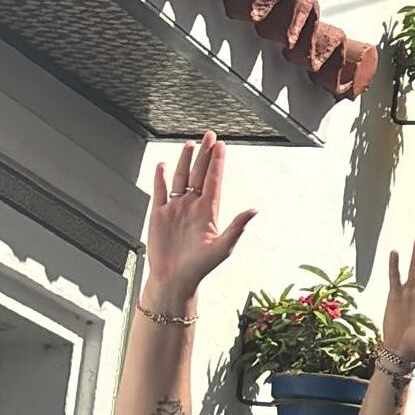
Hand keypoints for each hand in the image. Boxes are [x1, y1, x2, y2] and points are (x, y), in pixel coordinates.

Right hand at [142, 136, 254, 307]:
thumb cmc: (200, 268)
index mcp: (209, 213)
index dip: (217, 163)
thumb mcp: (223, 247)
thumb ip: (237, 227)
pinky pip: (161, 191)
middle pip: (199, 174)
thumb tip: (254, 210)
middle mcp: (193, 207)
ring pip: (181, 178)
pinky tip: (164, 165)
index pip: (214, 181)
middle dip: (204, 155)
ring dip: (185, 161)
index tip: (221, 146)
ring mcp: (176, 209)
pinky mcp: (159, 214)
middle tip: (210, 136)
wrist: (175, 278)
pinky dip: (161, 177)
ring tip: (190, 144)